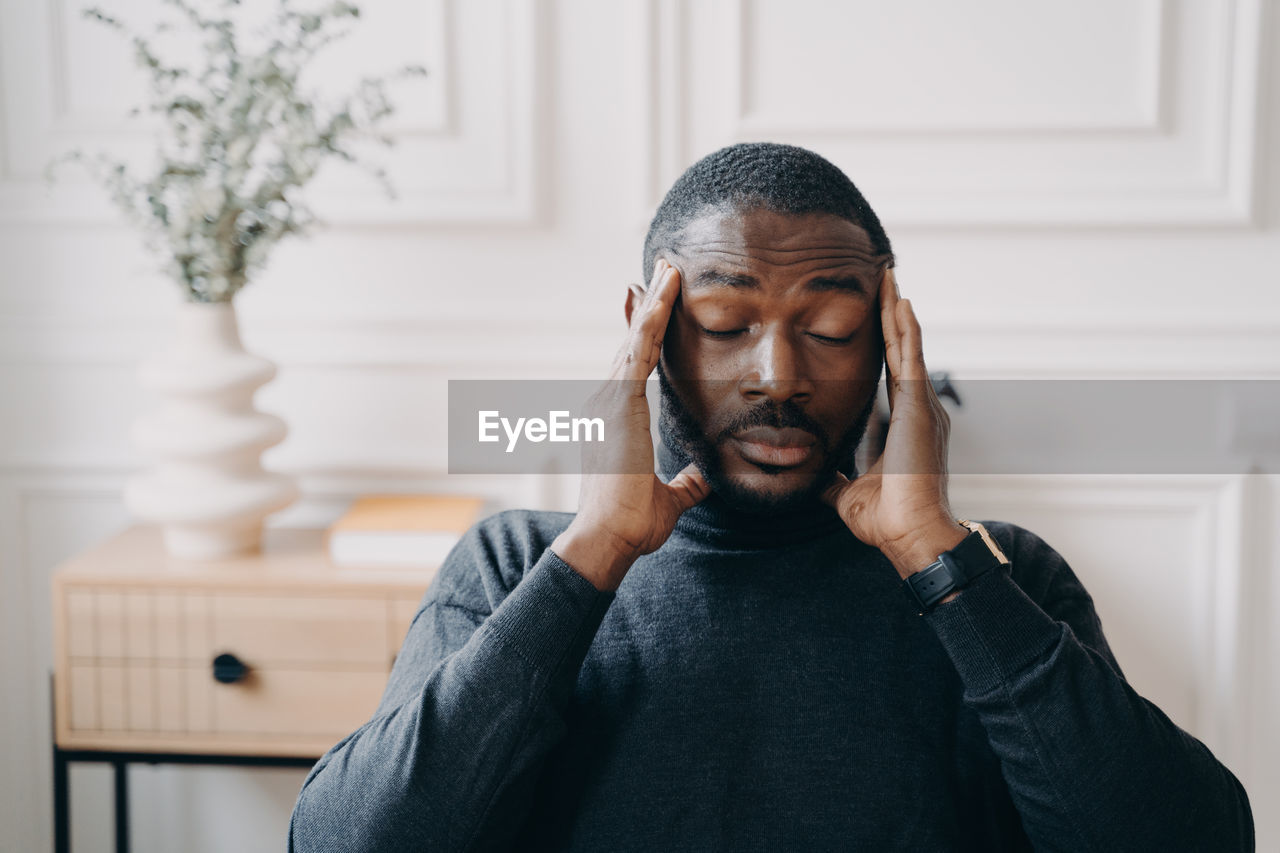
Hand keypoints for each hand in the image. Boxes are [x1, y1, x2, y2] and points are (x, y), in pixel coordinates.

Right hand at [552, 259, 709, 590]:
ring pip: (635, 339)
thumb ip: (687, 481)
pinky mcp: (619, 404)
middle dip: (649, 306)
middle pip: (631, 344)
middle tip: (665, 269)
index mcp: (614, 420)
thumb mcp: (670, 497)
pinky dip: (652, 320)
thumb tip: (704, 477)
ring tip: (669, 268)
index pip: (632, 367)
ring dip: (653, 302)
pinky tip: (665, 293)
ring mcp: (608, 401)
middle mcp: (606, 403)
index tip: (654, 304)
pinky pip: (638, 352)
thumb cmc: (631, 523)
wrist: (608, 538)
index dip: (644, 334)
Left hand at [821, 268, 966, 578]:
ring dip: (896, 311)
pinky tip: (900, 302)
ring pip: (906, 345)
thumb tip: (811, 477)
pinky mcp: (920, 407)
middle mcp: (917, 408)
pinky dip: (905, 328)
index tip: (874, 316)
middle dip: (890, 315)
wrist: (908, 534)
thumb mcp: (846, 491)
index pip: (888, 372)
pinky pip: (911, 357)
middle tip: (884, 280)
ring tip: (889, 278)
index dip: (882, 343)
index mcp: (901, 424)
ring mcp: (922, 405)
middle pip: (900, 349)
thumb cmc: (885, 519)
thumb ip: (832, 479)